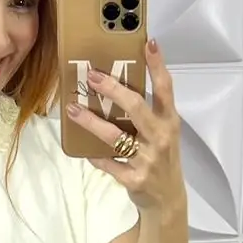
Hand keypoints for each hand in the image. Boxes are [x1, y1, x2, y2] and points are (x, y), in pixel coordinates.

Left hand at [67, 37, 184, 212]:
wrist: (167, 200)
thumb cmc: (161, 159)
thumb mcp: (163, 133)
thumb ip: (148, 113)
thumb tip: (116, 87)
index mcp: (169, 122)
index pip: (166, 88)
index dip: (158, 65)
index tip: (148, 43)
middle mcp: (160, 137)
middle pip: (136, 107)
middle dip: (113, 89)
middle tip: (92, 76)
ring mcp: (147, 159)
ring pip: (115, 136)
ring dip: (91, 122)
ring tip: (73, 109)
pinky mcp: (134, 178)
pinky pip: (107, 163)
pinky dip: (93, 155)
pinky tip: (82, 148)